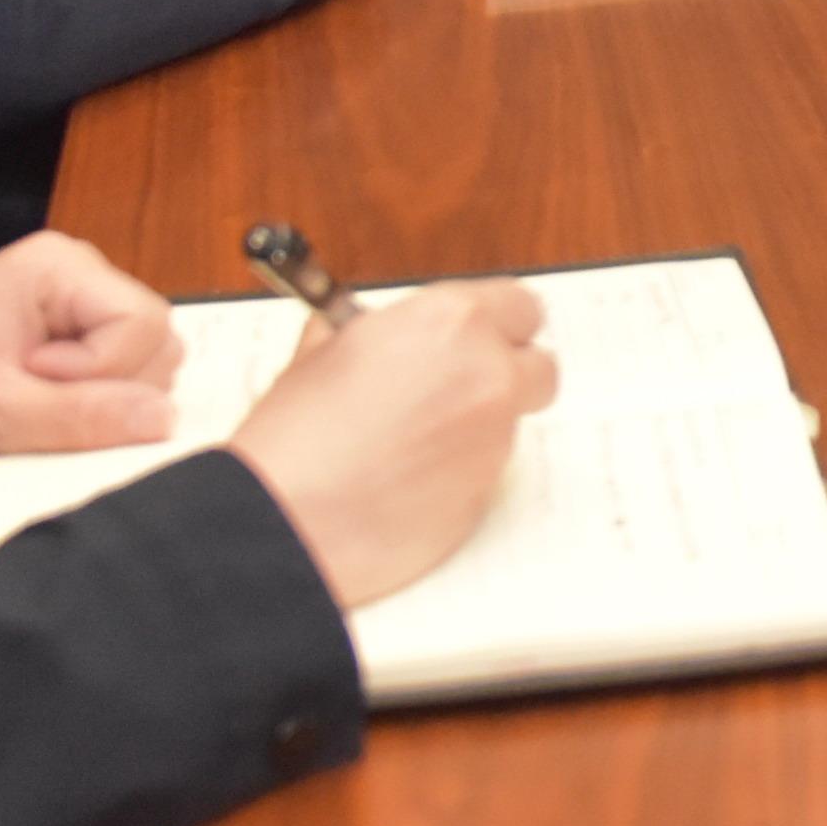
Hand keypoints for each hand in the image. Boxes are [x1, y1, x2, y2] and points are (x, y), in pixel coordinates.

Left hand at [0, 232, 181, 464]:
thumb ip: (83, 416)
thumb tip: (168, 420)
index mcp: (60, 266)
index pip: (140, 322)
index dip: (102, 370)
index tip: (35, 383)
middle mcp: (84, 271)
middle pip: (156, 338)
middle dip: (112, 388)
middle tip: (38, 400)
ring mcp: (88, 298)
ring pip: (152, 358)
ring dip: (109, 398)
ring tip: (43, 402)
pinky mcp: (86, 328)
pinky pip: (130, 367)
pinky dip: (102, 398)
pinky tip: (56, 402)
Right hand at [231, 279, 562, 607]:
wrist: (287, 519)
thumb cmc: (296, 437)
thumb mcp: (323, 352)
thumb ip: (366, 332)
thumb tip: (363, 330)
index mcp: (453, 322)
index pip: (521, 306)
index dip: (497, 324)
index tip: (478, 335)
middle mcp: (489, 376)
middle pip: (539, 367)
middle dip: (507, 374)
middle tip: (458, 385)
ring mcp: (494, 440)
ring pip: (510, 424)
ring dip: (477, 427)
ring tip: (410, 442)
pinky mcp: (486, 497)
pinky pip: (486, 473)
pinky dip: (459, 473)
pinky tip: (406, 480)